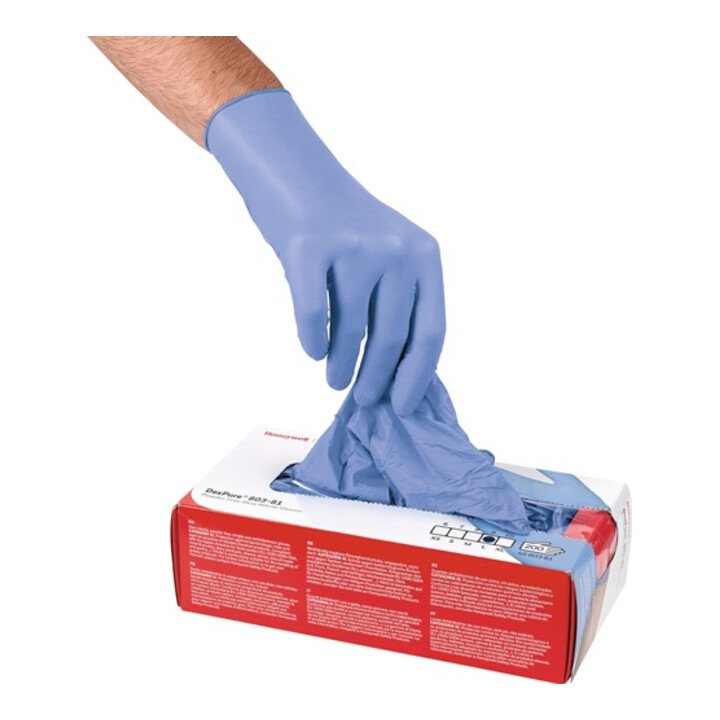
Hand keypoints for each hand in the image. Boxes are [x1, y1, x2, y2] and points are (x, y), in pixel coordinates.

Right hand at [206, 89, 444, 414]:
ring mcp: (353, 247)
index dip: (416, 376)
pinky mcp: (308, 246)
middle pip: (393, 337)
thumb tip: (396, 373)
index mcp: (424, 256)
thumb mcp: (388, 254)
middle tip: (363, 399)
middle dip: (376, 379)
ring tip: (334, 379)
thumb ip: (399, 303)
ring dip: (341, 366)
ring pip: (352, 330)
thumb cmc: (343, 225)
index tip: (402, 406)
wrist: (297, 171)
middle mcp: (396, 250)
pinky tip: (311, 351)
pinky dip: (312, 341)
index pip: (431, 331)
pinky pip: (313, 315)